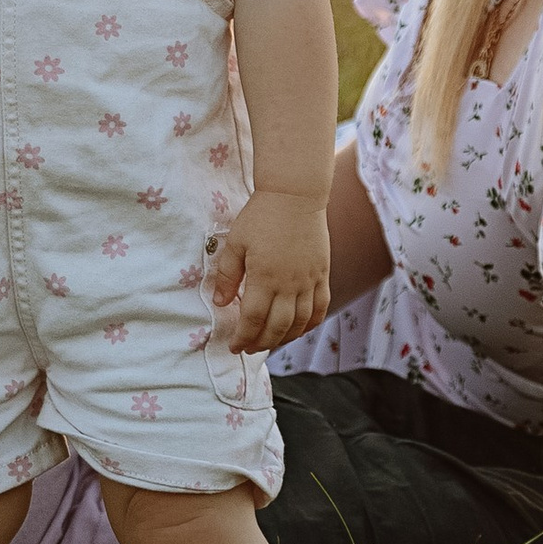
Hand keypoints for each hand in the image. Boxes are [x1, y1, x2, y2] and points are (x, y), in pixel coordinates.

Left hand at [211, 189, 330, 353]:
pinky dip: (309, 324)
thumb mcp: (236, 243)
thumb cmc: (261, 216)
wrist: (295, 195)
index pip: (253, 320)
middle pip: (277, 327)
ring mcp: (309, 280)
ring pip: (300, 322)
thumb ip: (227, 275)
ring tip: (270, 343)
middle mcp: (289, 284)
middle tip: (249, 348)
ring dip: (284, 338)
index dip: (243, 338)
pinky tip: (298, 329)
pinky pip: (320, 307)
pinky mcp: (322, 274)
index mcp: (264, 277)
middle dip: (261, 343)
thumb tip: (220, 303)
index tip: (234, 346)